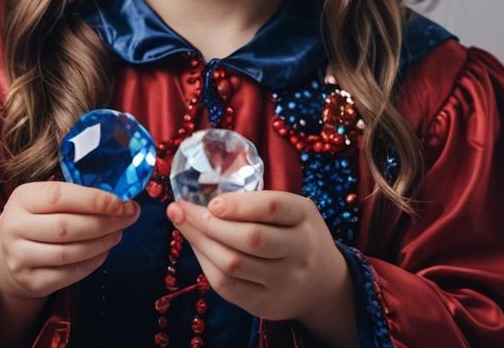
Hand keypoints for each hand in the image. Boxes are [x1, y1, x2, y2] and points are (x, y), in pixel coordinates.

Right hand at [0, 181, 140, 301]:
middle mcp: (16, 227)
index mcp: (23, 198)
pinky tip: (105, 250)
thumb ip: (74, 195)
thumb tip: (119, 198)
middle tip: (129, 217)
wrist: (6, 253)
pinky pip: (69, 275)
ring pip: (69, 253)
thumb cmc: (36, 217)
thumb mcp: (44, 198)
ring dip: (102, 242)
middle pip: (67, 227)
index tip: (121, 202)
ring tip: (119, 232)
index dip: (94, 200)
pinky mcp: (31, 282)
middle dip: (104, 222)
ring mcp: (20, 258)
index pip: (60, 196)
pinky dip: (92, 262)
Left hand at [165, 190, 346, 324]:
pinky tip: (196, 246)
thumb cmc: (297, 234)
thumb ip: (260, 203)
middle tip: (181, 208)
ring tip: (181, 222)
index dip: (239, 205)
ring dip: (200, 242)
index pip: (273, 208)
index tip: (212, 201)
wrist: (322, 283)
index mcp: (304, 216)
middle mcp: (298, 250)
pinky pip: (228, 287)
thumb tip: (207, 197)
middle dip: (209, 223)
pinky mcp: (267, 305)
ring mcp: (283, 282)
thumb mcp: (294, 209)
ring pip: (233, 265)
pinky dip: (206, 264)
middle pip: (250, 239)